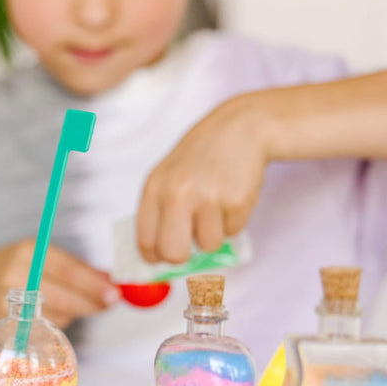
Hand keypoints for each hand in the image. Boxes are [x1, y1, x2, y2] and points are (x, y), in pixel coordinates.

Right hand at [0, 239, 120, 328]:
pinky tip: (59, 313)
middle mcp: (16, 273)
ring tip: (79, 305)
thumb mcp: (46, 258)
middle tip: (108, 304)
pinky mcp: (6, 320)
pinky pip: (43, 325)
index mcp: (30, 252)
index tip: (114, 293)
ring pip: (55, 313)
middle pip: (62, 295)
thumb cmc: (23, 268)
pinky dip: (59, 321)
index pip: (68, 270)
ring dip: (75, 312)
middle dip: (90, 302)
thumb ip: (78, 269)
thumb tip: (111, 282)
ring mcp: (9, 299)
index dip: (93, 284)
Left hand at [137, 96, 269, 261]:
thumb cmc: (201, 156)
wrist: (241, 127)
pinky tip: (231, 196)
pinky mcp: (236, 201)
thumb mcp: (170, 175)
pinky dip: (234, 220)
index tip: (160, 258)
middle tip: (190, 245)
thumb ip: (161, 211)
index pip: (145, 239)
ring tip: (215, 206)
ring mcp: (207, 198)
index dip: (153, 256)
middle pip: (173, 254)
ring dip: (214, 233)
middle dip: (183, 258)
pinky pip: (233, 232)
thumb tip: (161, 256)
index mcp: (154, 187)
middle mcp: (177, 193)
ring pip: (208, 246)